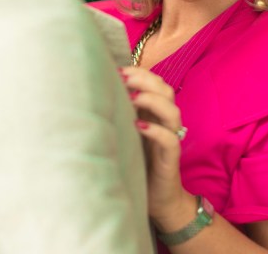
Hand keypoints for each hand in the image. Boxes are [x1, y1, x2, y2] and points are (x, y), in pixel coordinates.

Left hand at [120, 66, 194, 228]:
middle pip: (166, 91)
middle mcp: (166, 122)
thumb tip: (95, 92)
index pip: (156, 83)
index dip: (140, 72)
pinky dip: (156, 130)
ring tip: (133, 97)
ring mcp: (170, 139)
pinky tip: (139, 125)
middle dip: (146, 80)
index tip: (118, 68)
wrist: (157, 199)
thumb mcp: (126, 133)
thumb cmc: (137, 163)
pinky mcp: (171, 159)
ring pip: (172, 111)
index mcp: (156, 113)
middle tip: (124, 78)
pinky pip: (171, 140)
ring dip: (153, 100)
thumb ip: (120, 114)